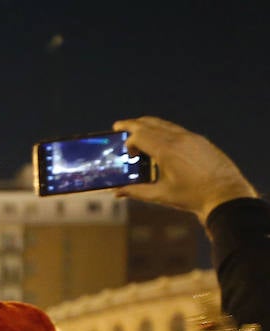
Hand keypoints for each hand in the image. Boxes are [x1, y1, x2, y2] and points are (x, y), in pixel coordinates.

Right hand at [112, 116, 256, 222]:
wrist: (225, 194)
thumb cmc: (192, 196)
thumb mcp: (161, 195)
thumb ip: (136, 191)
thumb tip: (117, 192)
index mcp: (167, 150)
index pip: (140, 135)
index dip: (128, 142)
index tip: (126, 154)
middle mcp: (179, 138)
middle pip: (150, 123)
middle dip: (132, 124)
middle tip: (119, 125)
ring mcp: (191, 137)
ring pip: (164, 124)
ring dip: (148, 125)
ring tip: (137, 129)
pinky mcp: (200, 140)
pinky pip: (176, 129)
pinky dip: (163, 130)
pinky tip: (160, 140)